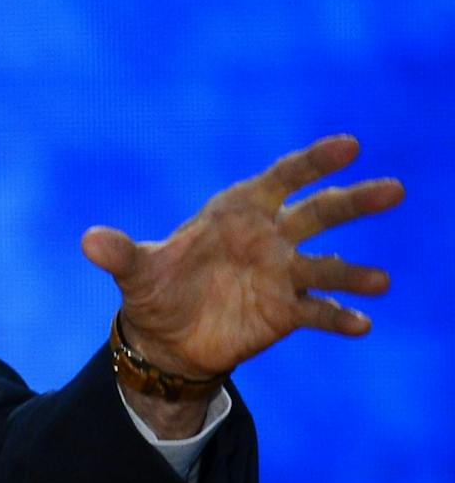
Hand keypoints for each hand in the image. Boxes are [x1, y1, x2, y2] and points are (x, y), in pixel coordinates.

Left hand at [80, 134, 402, 383]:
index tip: (348, 145)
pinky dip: (340, 318)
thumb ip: (119, 253)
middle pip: (320, 213)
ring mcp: (283, 275)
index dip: (313, 162)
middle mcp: (269, 238)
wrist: (166, 337)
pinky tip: (361, 325)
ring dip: (355, 273)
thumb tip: (88, 241)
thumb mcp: (134, 272)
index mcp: (237, 213)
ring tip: (380, 282)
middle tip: (394, 189)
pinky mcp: (287, 312)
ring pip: (329, 266)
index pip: (281, 178)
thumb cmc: (155, 289)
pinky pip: (320, 313)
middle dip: (355, 201)